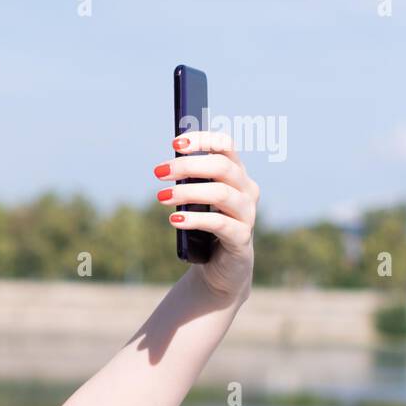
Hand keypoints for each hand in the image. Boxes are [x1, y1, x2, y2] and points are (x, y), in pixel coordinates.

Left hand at [153, 130, 258, 303]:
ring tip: (161, 197)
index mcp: (236, 174)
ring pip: (221, 193)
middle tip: (158, 172)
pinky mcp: (241, 237)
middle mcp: (247, 190)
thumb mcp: (197, 201)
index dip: (203, 139)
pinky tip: (175, 220)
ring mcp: (247, 214)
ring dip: (187, 192)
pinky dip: (195, 220)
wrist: (220, 266)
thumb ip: (189, 182)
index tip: (175, 143)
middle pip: (221, 167)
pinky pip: (220, 224)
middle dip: (187, 165)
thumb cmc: (206, 226)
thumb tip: (166, 167)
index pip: (225, 146)